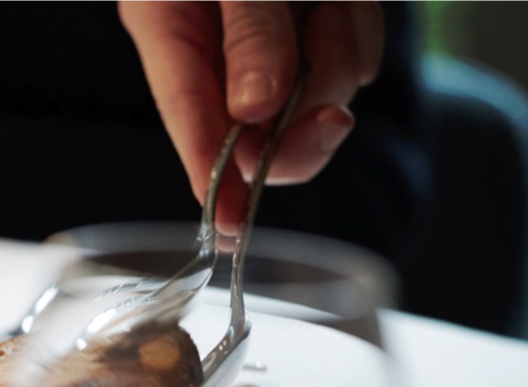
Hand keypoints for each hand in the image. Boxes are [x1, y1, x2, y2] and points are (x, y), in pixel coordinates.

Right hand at [120, 1, 382, 233]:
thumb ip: (247, 33)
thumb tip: (255, 108)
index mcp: (170, 24)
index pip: (186, 117)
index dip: (210, 175)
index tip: (230, 223)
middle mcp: (218, 40)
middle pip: (260, 124)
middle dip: (302, 122)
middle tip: (331, 117)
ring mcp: (272, 35)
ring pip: (318, 92)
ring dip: (339, 55)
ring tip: (328, 6)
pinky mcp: (315, 22)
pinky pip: (352, 55)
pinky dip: (358, 31)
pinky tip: (338, 2)